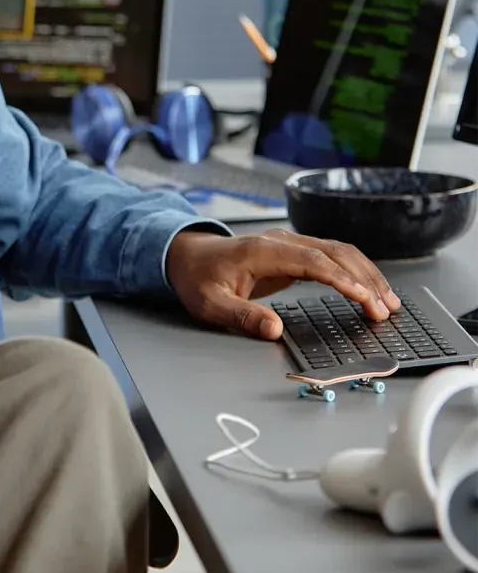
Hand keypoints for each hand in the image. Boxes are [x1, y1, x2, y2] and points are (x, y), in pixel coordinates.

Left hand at [166, 228, 399, 340]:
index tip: (365, 299)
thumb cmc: (196, 278)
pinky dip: (354, 271)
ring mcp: (288, 244)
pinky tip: (368, 289)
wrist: (184, 255)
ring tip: (388, 301)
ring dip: (365, 274)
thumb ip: (241, 316)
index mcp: (262, 251)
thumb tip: (274, 330)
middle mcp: (280, 242)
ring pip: (338, 251)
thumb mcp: (210, 304)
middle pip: (334, 253)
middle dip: (364, 279)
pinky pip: (331, 256)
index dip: (342, 280)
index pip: (313, 261)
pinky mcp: (292, 251)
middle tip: (386, 309)